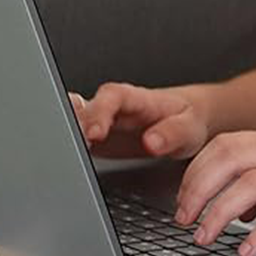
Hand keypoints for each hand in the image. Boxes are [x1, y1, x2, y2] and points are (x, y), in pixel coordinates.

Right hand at [68, 82, 209, 158]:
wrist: (185, 121)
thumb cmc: (186, 120)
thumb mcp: (189, 127)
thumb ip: (172, 133)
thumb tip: (152, 141)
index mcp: (136, 98)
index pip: (113, 97)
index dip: (99, 113)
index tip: (94, 134)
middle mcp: (115, 107)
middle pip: (87, 108)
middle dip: (75, 125)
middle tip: (75, 147)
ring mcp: (103, 120)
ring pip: (77, 121)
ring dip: (68, 134)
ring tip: (66, 152)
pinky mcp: (98, 136)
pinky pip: (77, 136)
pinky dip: (69, 145)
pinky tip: (67, 158)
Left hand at [173, 129, 255, 255]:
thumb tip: (219, 203)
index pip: (223, 145)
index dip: (195, 174)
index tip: (182, 202)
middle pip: (230, 158)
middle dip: (198, 190)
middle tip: (184, 220)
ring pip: (253, 183)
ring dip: (220, 212)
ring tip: (205, 237)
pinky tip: (246, 250)